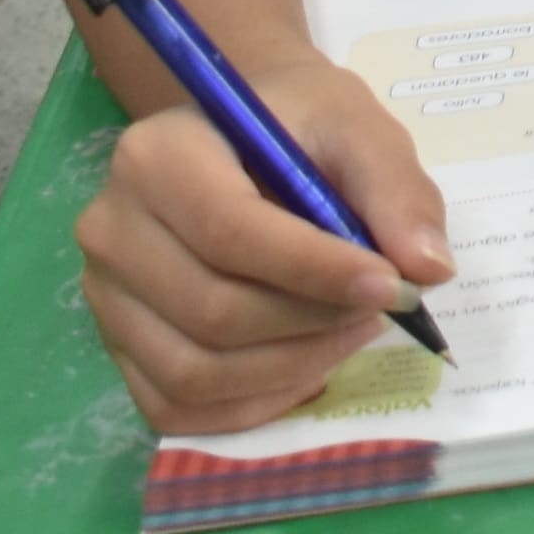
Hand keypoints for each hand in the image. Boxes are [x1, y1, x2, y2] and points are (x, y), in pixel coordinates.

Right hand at [68, 57, 450, 433]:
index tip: (392, 285)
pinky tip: (307, 369)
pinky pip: (176, 407)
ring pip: (194, 372)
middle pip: (212, 312)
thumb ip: (395, 191)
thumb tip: (428, 270)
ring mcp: (105, 296)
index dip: (317, 270)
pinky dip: (253, 406)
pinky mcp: (118, 346)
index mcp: (158, 156)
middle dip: (313, 323)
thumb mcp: (357, 129)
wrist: (242, 137)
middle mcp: (112, 229)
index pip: (230, 233)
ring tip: (352, 333)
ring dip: (292, 367)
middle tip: (383, 307)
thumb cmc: (298, 126)